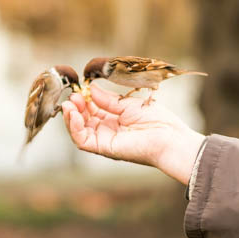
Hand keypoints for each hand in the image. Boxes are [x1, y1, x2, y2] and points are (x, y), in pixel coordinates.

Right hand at [61, 84, 204, 184]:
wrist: (168, 136)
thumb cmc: (154, 120)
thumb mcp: (126, 104)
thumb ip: (106, 99)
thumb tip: (90, 89)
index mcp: (113, 120)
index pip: (90, 110)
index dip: (83, 100)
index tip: (80, 89)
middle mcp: (106, 131)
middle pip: (81, 120)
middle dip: (74, 107)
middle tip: (73, 95)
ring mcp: (103, 141)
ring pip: (78, 131)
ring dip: (70, 117)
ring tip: (69, 104)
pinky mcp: (104, 148)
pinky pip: (82, 140)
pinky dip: (75, 127)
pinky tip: (75, 114)